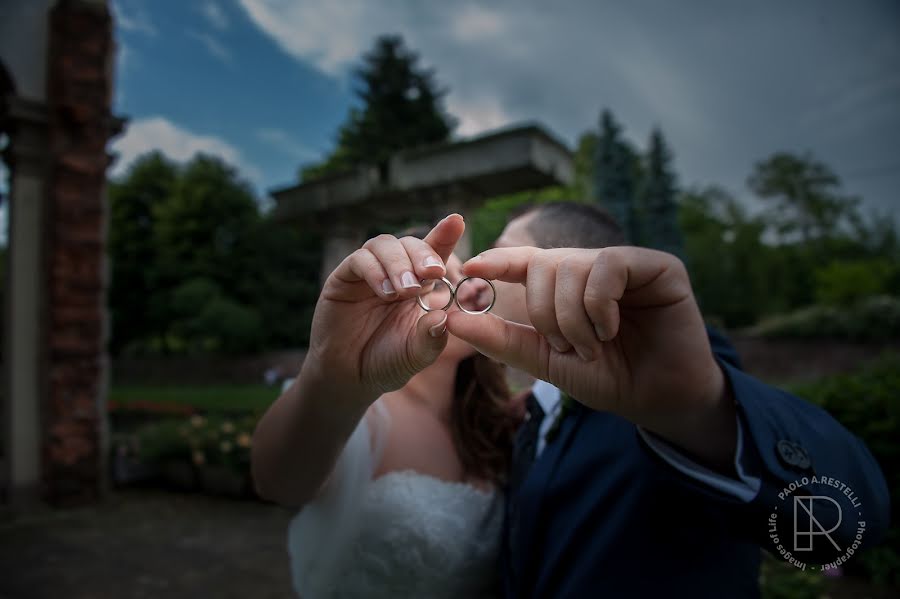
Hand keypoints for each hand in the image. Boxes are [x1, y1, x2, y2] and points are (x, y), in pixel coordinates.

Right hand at [306, 215, 464, 399]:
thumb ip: (432, 339)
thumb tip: (443, 318)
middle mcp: (395, 272)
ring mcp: (369, 273)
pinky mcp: (344, 278)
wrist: (351, 377)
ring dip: (399, 263)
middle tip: (434, 273)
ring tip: (407, 291)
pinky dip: (376, 271)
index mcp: (419, 284)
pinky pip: (360, 260)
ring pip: (384, 245)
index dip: (445, 234)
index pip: (434, 252)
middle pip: (410, 243)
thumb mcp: (417, 355)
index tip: (457, 221)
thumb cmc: (388, 362)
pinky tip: (386, 292)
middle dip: (424, 254)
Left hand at [446, 245, 735, 466]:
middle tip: (566, 349)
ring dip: (573, 317)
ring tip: (593, 346)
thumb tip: (451, 319)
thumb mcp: (547, 362)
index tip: (470, 268)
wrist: (659, 400)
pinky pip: (607, 266)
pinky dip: (598, 305)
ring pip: (572, 266)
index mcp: (566, 286)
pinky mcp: (657, 265)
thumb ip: (503, 340)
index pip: (525, 261)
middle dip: (545, 313)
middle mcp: (593, 268)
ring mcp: (625, 263)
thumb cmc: (608, 378)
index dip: (498, 260)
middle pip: (544, 264)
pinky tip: (610, 330)